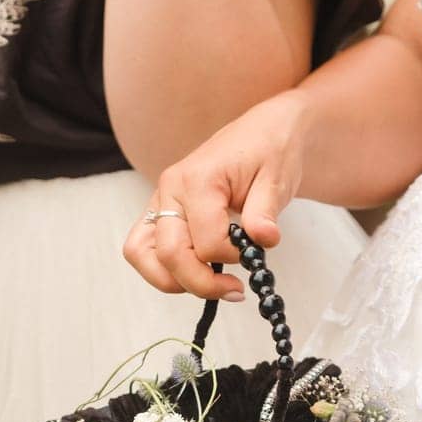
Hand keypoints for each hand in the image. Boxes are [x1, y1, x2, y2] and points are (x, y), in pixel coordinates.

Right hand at [124, 92, 307, 300]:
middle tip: (234, 290)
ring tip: (210, 284)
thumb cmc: (269, 150)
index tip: (254, 252)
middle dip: (202, 283)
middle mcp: (170, 189)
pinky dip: (166, 271)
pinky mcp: (160, 213)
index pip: (206, 243)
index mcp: (197, 179)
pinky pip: (145, 251)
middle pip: (169, 255)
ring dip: (176, 282)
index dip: (232, 259)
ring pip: (145, 257)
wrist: (263, 131)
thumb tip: (264, 240)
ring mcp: (160, 201)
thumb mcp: (276, 180)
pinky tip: (196, 273)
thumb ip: (265, 213)